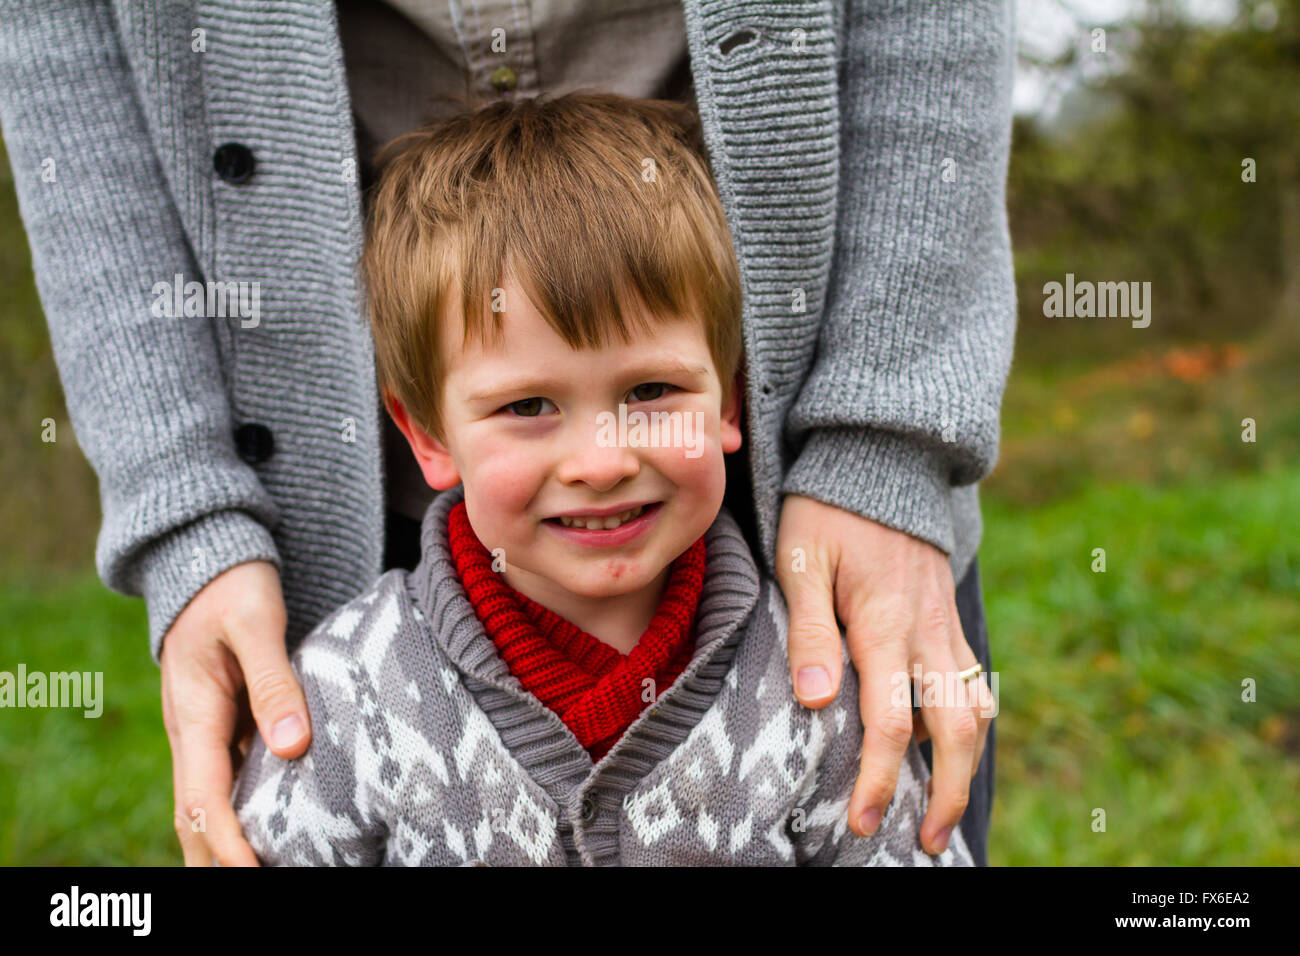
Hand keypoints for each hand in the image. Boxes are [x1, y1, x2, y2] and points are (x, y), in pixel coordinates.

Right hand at [159, 559, 310, 865]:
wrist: (210, 562)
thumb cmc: (234, 587)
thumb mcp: (257, 623)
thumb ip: (274, 681)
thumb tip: (294, 746)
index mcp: (193, 713)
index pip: (204, 797)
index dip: (228, 843)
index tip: (255, 874)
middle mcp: (190, 733)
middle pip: (196, 817)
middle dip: (220, 860)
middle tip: (262, 885)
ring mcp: (203, 733)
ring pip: (208, 805)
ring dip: (226, 845)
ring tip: (268, 872)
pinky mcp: (222, 727)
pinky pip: (225, 783)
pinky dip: (241, 817)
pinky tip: (276, 833)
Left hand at [774, 494, 992, 854]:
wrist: (879, 461)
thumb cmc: (827, 511)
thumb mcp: (802, 561)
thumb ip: (809, 631)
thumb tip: (814, 700)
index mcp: (886, 624)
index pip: (888, 723)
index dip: (876, 780)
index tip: (861, 822)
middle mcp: (927, 632)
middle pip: (956, 731)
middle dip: (945, 793)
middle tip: (927, 842)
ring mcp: (945, 626)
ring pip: (976, 710)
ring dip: (965, 766)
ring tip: (941, 810)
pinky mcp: (949, 619)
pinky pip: (973, 681)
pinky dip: (969, 725)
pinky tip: (947, 750)